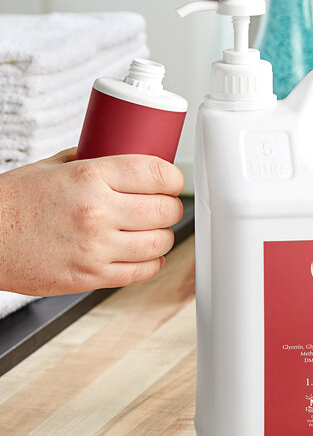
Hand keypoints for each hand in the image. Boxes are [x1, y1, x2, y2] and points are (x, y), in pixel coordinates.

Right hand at [0, 149, 184, 295]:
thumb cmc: (14, 202)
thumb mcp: (53, 167)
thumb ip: (94, 161)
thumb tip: (127, 159)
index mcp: (90, 177)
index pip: (157, 173)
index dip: (174, 177)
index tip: (172, 181)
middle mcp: (98, 212)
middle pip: (166, 209)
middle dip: (171, 206)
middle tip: (163, 206)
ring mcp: (97, 247)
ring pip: (161, 242)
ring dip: (164, 235)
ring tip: (153, 230)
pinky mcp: (92, 276)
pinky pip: (144, 271)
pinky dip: (152, 262)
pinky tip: (143, 253)